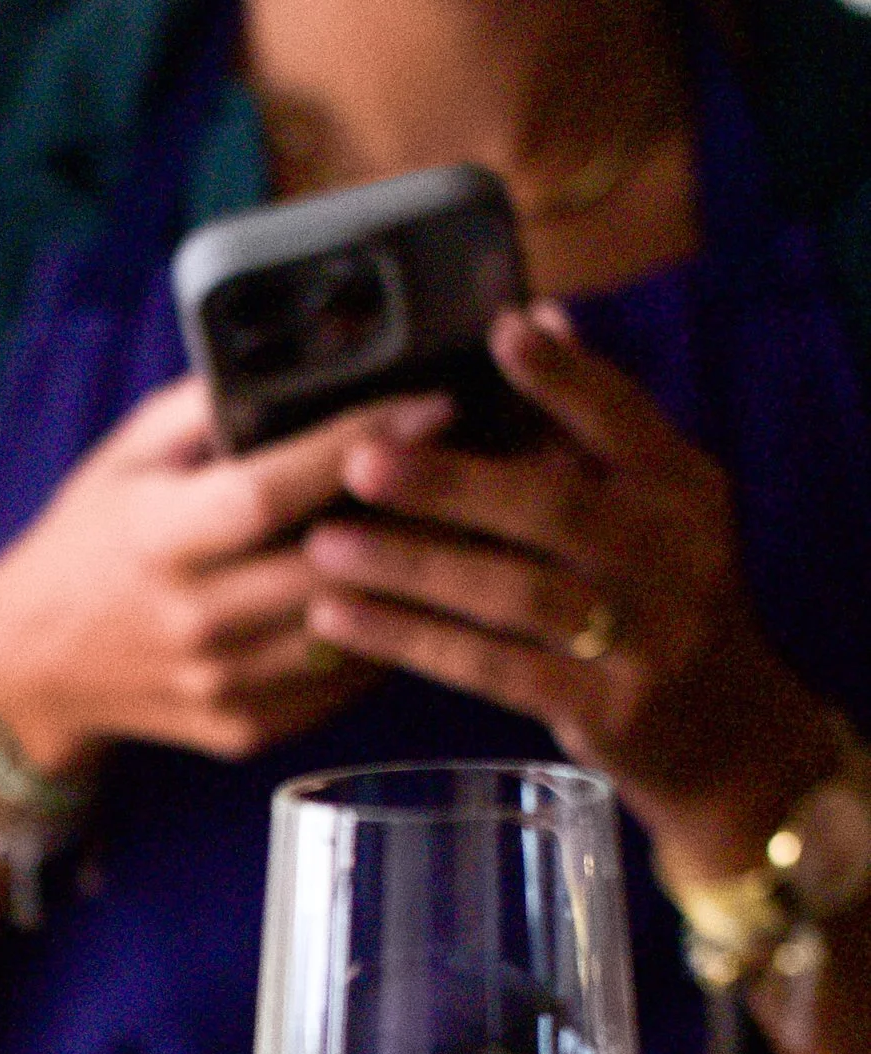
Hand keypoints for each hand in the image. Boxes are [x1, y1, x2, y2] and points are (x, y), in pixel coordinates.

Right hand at [0, 372, 449, 772]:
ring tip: (476, 519)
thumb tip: (309, 347)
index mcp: (158, 539)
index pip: (276, 490)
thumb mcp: (127, 457)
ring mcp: (223, 686)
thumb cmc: (91, 542)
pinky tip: (422, 586)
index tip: (436, 399)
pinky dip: (386, 631)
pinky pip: (342, 681)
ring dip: (418, 576)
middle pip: (334, 565)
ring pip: (354, 629)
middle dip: (418, 509)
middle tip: (487, 457)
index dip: (360, 444)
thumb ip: (210, 404)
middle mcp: (193, 621)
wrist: (32, 669)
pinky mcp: (245, 730)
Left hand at [301, 307, 837, 875]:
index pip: (625, 418)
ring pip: (514, 591)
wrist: (728, 736)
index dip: (565, 376)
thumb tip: (536, 317)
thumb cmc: (663, 605)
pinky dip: (412, 640)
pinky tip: (345, 619)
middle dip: (451, 482)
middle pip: (553, 507)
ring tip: (326, 544)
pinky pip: (491, 667)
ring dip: (412, 565)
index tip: (501, 330)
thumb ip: (593, 428)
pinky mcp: (602, 708)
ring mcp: (644, 638)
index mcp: (685, 489)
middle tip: (359, 460)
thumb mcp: (655, 511)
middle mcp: (675, 555)